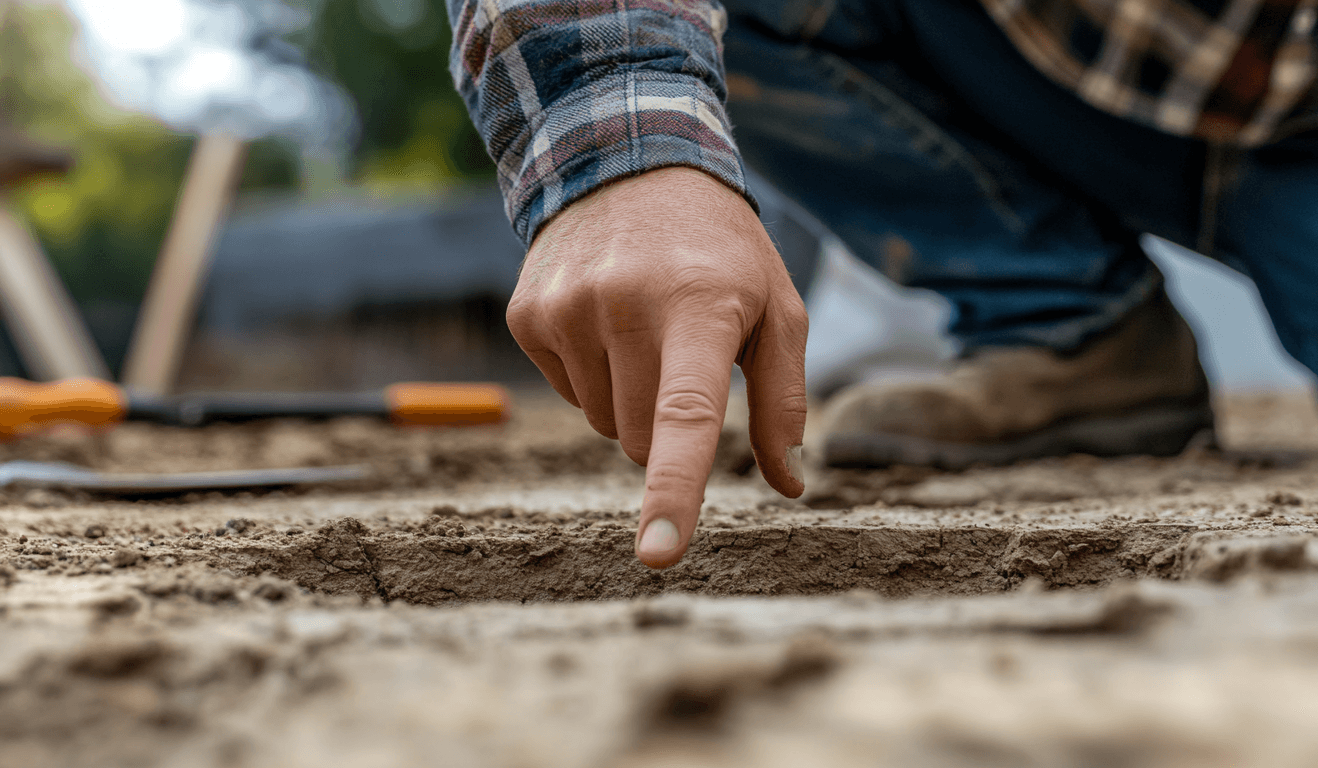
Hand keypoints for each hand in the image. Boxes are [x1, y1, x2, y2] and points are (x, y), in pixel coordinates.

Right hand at [508, 167, 807, 567]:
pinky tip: (607, 319)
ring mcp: (566, 310)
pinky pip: (569, 394)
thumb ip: (785, 399)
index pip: (685, 419)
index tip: (659, 556)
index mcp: (700, 309)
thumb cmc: (722, 251)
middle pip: (645, 442)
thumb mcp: (776, 308)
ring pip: (606, 424)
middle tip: (684, 356)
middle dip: (671, 425)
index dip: (672, 494)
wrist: (627, 161)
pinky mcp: (527, 315)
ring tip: (645, 327)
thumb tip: (788, 484)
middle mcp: (624, 307)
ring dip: (632, 399)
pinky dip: (593, 375)